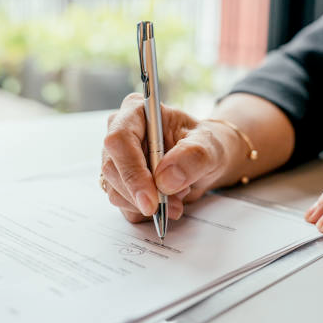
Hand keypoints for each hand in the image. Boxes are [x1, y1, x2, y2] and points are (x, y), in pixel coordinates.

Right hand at [101, 93, 242, 222]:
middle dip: (142, 194)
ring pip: (115, 191)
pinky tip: (167, 201)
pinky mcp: (118, 183)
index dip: (132, 171)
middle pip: (112, 169)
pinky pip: (123, 206)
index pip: (119, 141)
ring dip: (147, 204)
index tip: (152, 199)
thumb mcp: (210, 145)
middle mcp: (119, 134)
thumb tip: (165, 179)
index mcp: (135, 112)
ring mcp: (116, 160)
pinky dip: (146, 211)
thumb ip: (192, 156)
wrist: (206, 161)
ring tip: (177, 198)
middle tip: (174, 206)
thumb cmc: (205, 144)